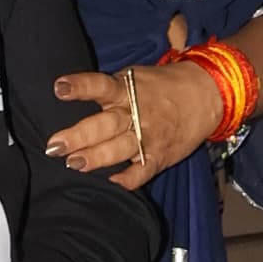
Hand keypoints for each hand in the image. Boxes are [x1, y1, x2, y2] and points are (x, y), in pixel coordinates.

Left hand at [47, 18, 219, 182]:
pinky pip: (143, 171)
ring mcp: (149, 136)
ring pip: (119, 149)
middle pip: (105, 125)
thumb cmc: (161, 87)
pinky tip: (111, 183)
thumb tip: (67, 95)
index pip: (101, 85)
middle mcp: (136, 113)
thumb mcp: (135, 78)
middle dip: (79, 136)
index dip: (81, 86)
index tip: (60, 88)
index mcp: (127, 89)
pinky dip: (128, 180)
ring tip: (74, 164)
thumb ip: (108, 89)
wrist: (208, 94)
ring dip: (96, 158)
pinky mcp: (161, 155)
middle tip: (55, 146)